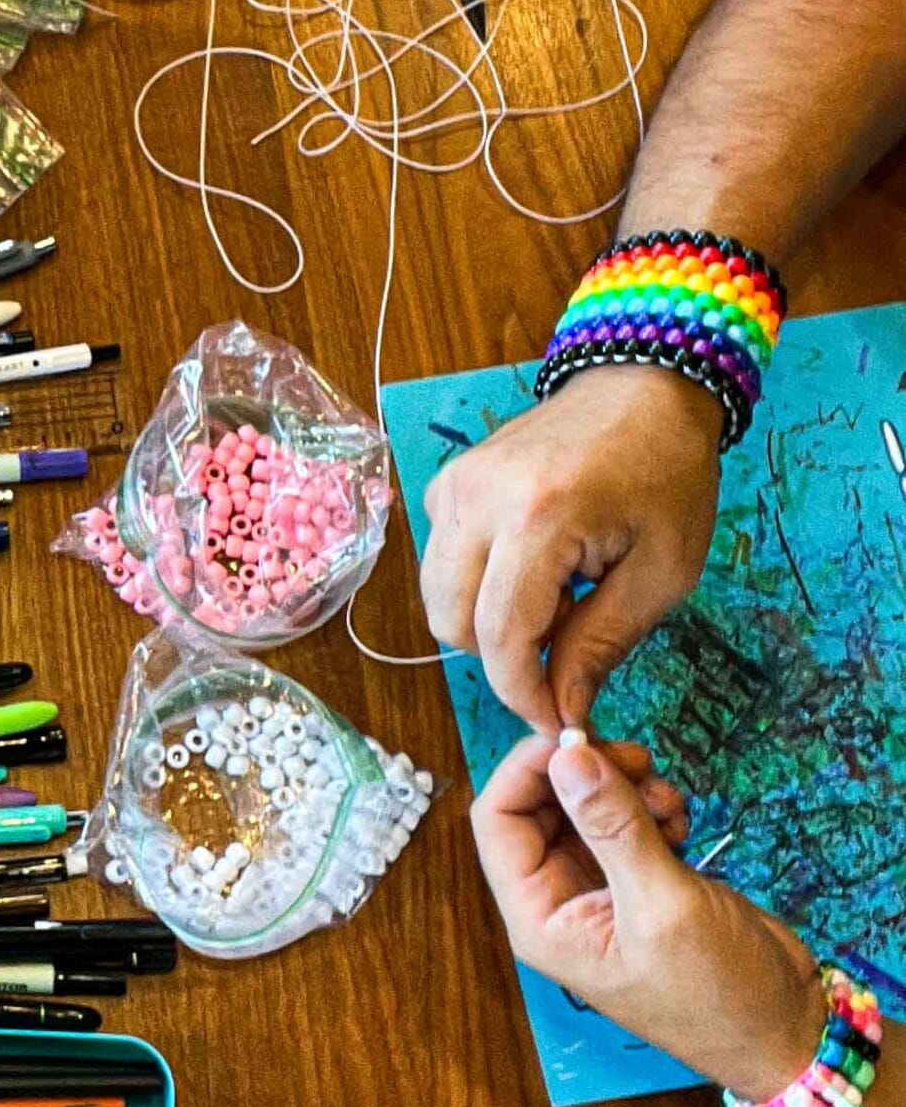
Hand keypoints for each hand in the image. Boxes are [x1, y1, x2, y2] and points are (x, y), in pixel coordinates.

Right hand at [420, 365, 721, 732]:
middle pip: (451, 620)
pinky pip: (442, 558)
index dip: (521, 693)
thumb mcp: (661, 574)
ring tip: (553, 605)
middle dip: (500, 659)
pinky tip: (531, 569)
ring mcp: (454, 485)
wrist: (642, 387)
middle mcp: (478, 499)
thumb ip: (601, 645)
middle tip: (560, 655)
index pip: (499, 635)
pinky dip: (477, 584)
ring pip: (438, 594)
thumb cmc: (667, 476)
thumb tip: (562, 712)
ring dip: (486, 622)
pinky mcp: (448, 481)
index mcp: (538, 518)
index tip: (554, 718)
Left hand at [471, 733, 823, 1101]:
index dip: (526, 770)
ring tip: (668, 801)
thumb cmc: (719, 993)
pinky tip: (680, 821)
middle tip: (638, 761)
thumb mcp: (664, 907)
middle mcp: (557, 900)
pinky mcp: (637, 879)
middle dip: (584, 774)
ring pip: (584, 806)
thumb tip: (566, 757)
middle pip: (539, 805)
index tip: (578, 740)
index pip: (497, 821)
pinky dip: (648, 806)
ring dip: (623, 787)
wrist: (785, 1030)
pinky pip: (622, 820)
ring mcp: (598, 888)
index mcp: (540, 917)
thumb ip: (614, 828)